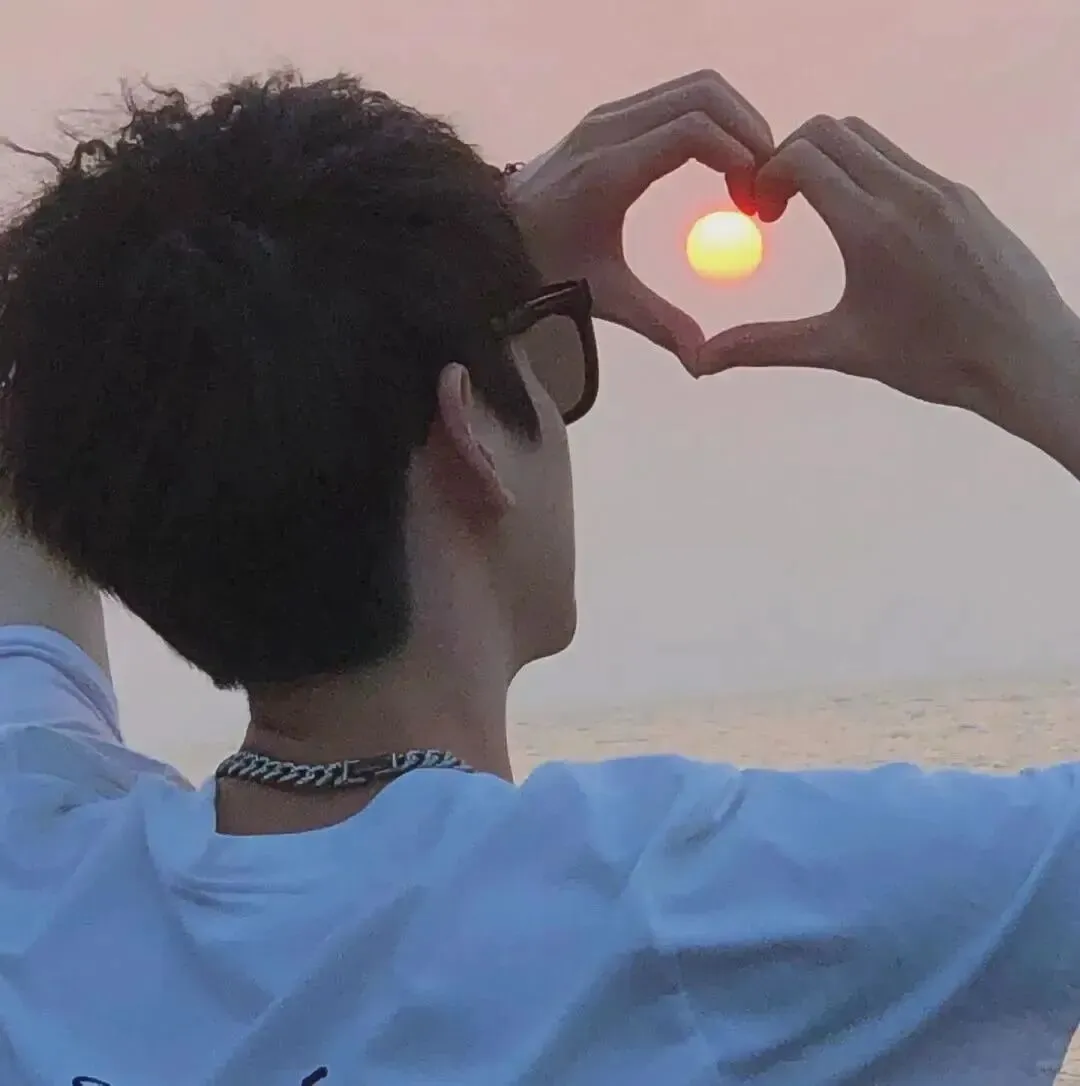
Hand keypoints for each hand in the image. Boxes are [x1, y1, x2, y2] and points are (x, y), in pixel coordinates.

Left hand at [507, 70, 772, 365]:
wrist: (490, 238)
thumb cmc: (543, 269)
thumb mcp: (603, 297)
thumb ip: (658, 323)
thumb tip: (702, 361)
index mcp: (608, 170)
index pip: (693, 131)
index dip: (739, 155)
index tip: (756, 200)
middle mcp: (608, 129)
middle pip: (705, 93)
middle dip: (749, 130)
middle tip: (766, 183)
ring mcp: (607, 116)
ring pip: (694, 87)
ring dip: (734, 121)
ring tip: (750, 174)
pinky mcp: (609, 117)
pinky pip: (676, 98)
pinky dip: (711, 119)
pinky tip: (722, 165)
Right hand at [694, 115, 1076, 427]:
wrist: (1021, 358)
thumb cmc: (933, 361)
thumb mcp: (841, 350)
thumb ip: (766, 345)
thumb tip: (702, 362)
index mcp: (871, 228)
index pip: (803, 156)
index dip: (766, 173)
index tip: (760, 211)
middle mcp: (908, 194)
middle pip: (831, 130)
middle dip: (791, 155)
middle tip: (780, 203)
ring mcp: (940, 188)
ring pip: (868, 137)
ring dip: (831, 158)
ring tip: (819, 208)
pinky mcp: (961, 195)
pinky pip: (902, 159)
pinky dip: (867, 171)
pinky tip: (864, 223)